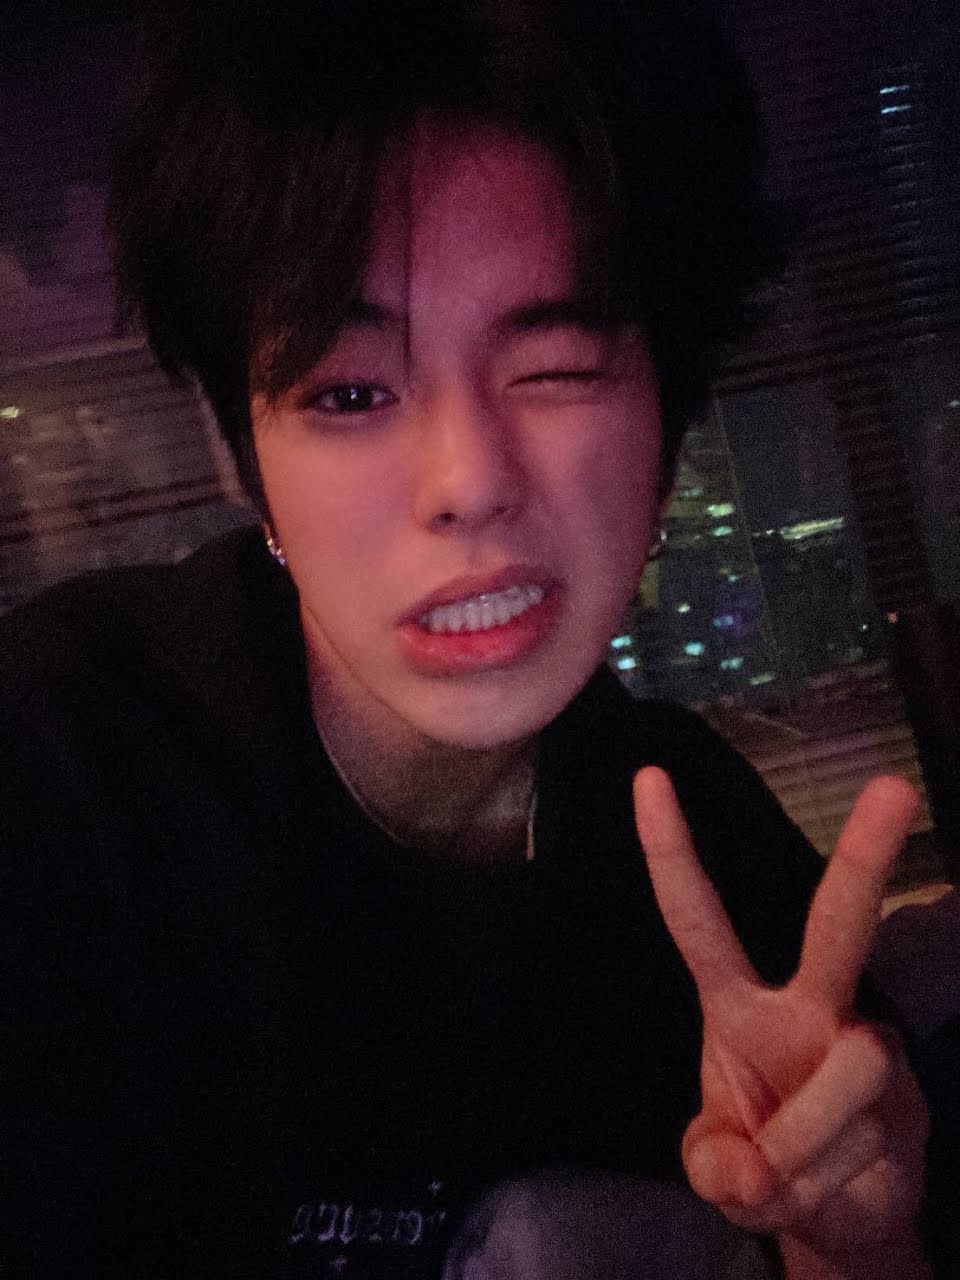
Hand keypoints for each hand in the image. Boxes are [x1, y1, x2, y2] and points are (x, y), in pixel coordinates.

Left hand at [633, 768, 929, 1277]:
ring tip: (791, 1177)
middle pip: (837, 923)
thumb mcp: (716, 1171)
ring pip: (849, 1067)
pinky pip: (868, 1130)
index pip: (697, 916)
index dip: (672, 851)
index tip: (648, 777)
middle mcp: (810, 1004)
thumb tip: (753, 1176)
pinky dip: (831, 1181)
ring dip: (807, 1145)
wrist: (838, 1218)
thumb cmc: (758, 1165)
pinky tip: (833, 1187)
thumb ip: (717, 1167)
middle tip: (896, 787)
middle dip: (866, 857)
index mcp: (736, 1001)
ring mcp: (865, 1041)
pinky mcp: (907, 1089)